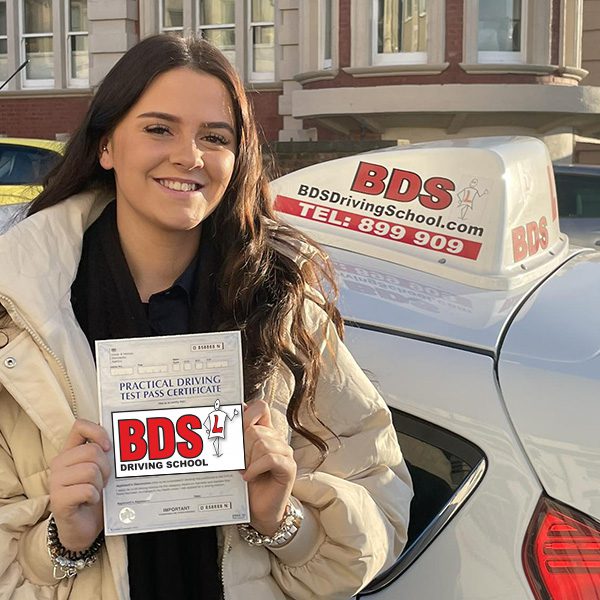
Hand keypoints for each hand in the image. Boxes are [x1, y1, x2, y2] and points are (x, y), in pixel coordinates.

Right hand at [49, 419, 110, 551]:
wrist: (82, 528)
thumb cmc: (93, 496)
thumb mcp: (99, 471)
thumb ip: (103, 455)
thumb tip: (124, 440)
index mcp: (69, 452)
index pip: (80, 426)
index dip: (98, 432)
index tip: (108, 447)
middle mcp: (59, 464)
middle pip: (92, 451)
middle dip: (106, 467)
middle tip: (104, 480)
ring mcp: (55, 482)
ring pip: (91, 470)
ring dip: (100, 483)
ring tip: (96, 491)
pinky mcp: (58, 500)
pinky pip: (87, 490)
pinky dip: (95, 496)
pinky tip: (91, 501)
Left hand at [243, 400, 295, 535]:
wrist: (258, 512)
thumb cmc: (245, 484)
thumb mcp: (235, 458)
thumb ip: (233, 438)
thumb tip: (223, 414)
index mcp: (264, 432)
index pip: (260, 407)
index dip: (246, 413)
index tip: (233, 428)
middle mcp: (276, 439)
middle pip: (254, 429)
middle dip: (240, 448)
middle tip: (236, 464)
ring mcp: (285, 452)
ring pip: (262, 443)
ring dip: (247, 461)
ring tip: (243, 472)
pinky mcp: (289, 467)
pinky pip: (270, 458)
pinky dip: (255, 468)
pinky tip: (248, 477)